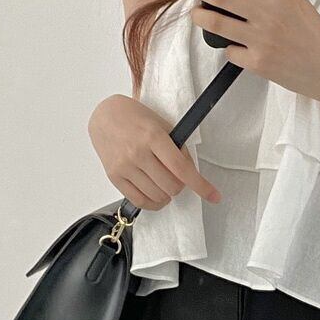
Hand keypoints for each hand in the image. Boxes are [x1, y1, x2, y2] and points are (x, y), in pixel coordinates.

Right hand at [88, 94, 221, 210]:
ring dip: (168, 195)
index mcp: (153, 136)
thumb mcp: (162, 125)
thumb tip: (190, 173)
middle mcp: (138, 152)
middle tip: (177, 178)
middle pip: (171, 186)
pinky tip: (157, 196)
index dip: (200, 185)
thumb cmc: (136, 118)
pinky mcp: (114, 177)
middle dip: (180, 186)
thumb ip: (178, 149)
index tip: (214, 196)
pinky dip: (153, 203)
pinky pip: (139, 201)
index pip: (181, 168)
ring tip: (165, 184)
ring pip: (157, 196)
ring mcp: (124, 166)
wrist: (105, 116)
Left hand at [187, 0, 319, 105]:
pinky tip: (236, 47)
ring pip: (216, 23)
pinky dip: (230, 48)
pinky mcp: (256, 62)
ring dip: (199, 17)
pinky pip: (230, 51)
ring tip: (198, 13)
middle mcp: (269, 15)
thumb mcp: (299, 6)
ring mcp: (261, 40)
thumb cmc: (315, 38)